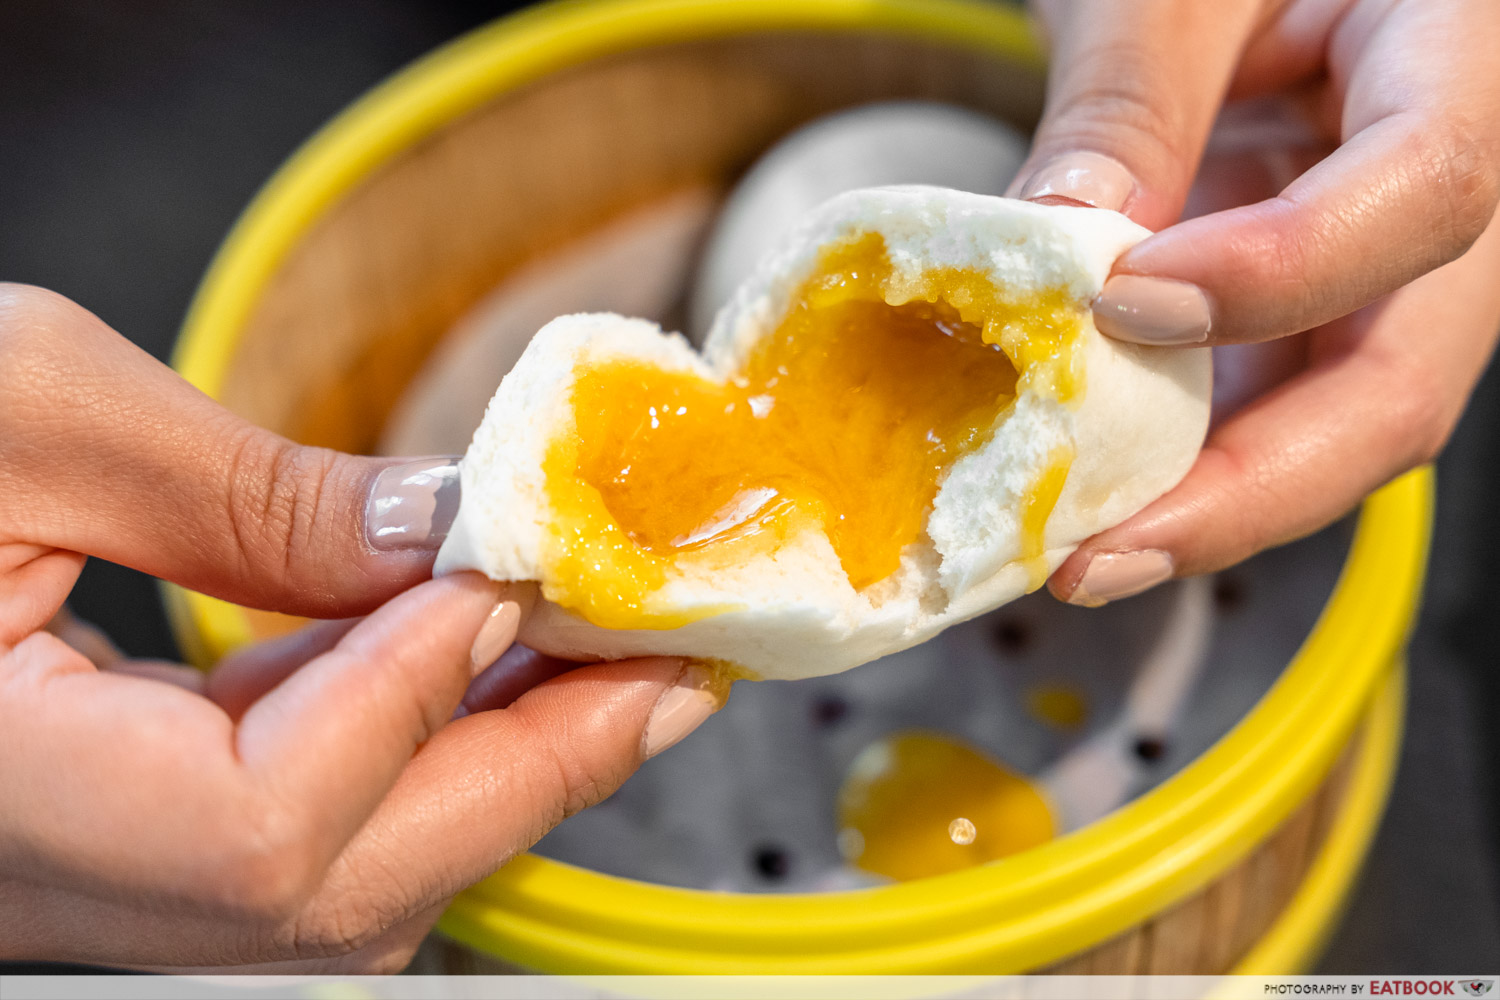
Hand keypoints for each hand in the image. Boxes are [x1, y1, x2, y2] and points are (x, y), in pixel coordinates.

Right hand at [0, 285, 721, 971]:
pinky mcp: (106, 836)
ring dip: (490, 763)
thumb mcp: (15, 412)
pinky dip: (408, 747)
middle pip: (340, 893)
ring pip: (338, 882)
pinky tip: (477, 663)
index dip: (422, 693)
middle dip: (535, 769)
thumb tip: (441, 533)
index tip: (531, 570)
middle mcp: (42, 881)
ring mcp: (77, 878)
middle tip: (674, 669)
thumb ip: (242, 490)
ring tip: (610, 662)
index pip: (266, 824)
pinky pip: (296, 832)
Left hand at [1005, 0, 1499, 604]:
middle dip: (1248, 484)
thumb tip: (1057, 252)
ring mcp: (1383, 263)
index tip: (1129, 303)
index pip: (1429, 187)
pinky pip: (1273, 403)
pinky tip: (1096, 489)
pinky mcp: (1318, 303)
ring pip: (1336, 420)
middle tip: (1097, 550)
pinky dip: (1187, 457)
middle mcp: (1455, 183)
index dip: (1286, 272)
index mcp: (1462, 53)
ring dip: (1206, 500)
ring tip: (1078, 547)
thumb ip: (1124, 102)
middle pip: (1403, 375)